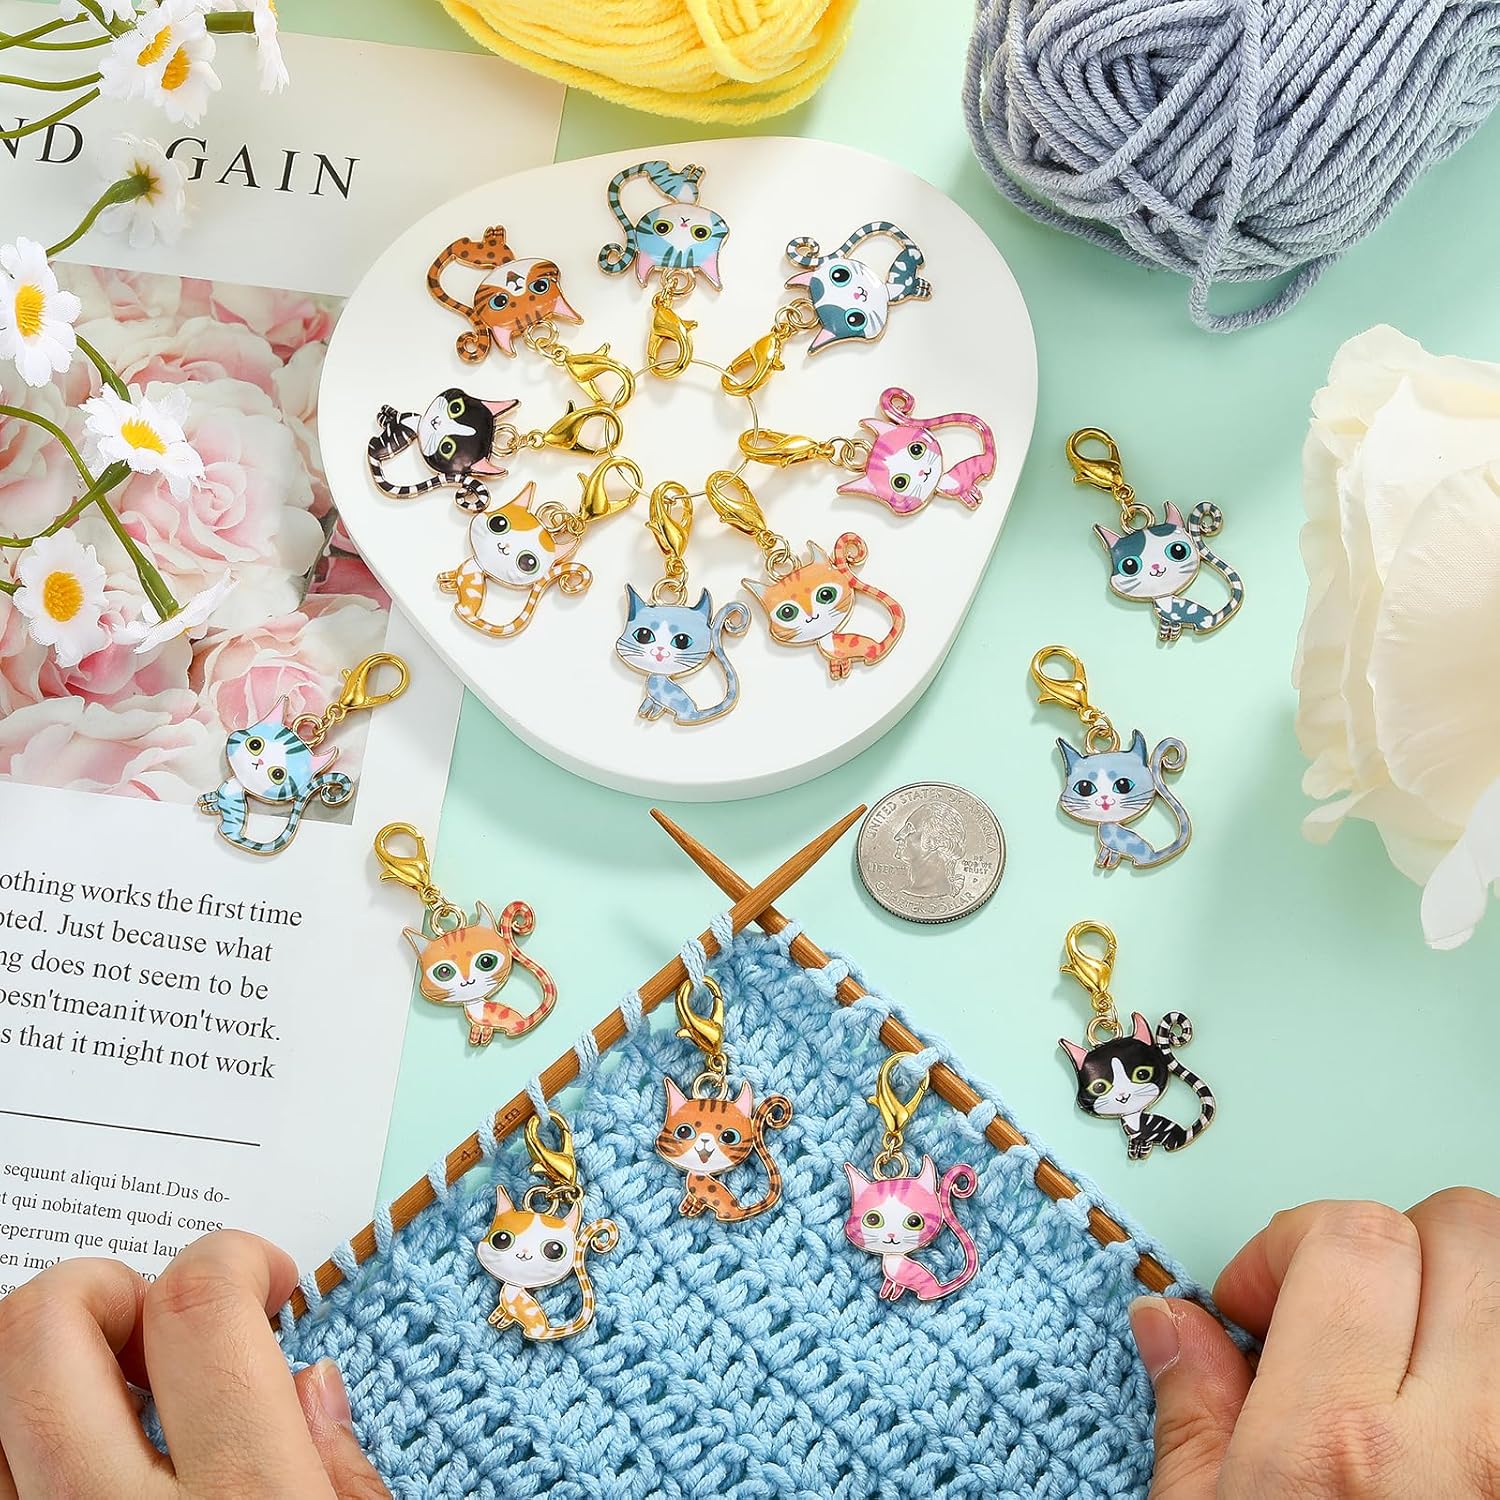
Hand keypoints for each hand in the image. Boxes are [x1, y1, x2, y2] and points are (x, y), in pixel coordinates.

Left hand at [0, 1230, 387, 1497]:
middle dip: (104, 1285)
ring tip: (116, 1398)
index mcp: (243, 1498)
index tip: (263, 1283)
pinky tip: (80, 1455)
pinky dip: (17, 1438)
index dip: (232, 1258)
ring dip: (54, 1367)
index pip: (199, 1308)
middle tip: (160, 1321)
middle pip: (48, 1328)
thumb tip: (311, 1383)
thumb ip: (343, 1477)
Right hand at [1132, 1189, 1499, 1497]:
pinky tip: (1454, 1393)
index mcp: (1339, 1444)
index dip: (1290, 1245)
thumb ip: (1195, 1422)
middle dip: (1389, 1247)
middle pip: (1459, 1231)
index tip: (1263, 1301)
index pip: (1350, 1237)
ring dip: (1459, 1291)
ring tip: (1408, 1351)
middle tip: (1343, 1312)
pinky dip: (1492, 1344)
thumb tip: (1171, 1323)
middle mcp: (1460, 1439)